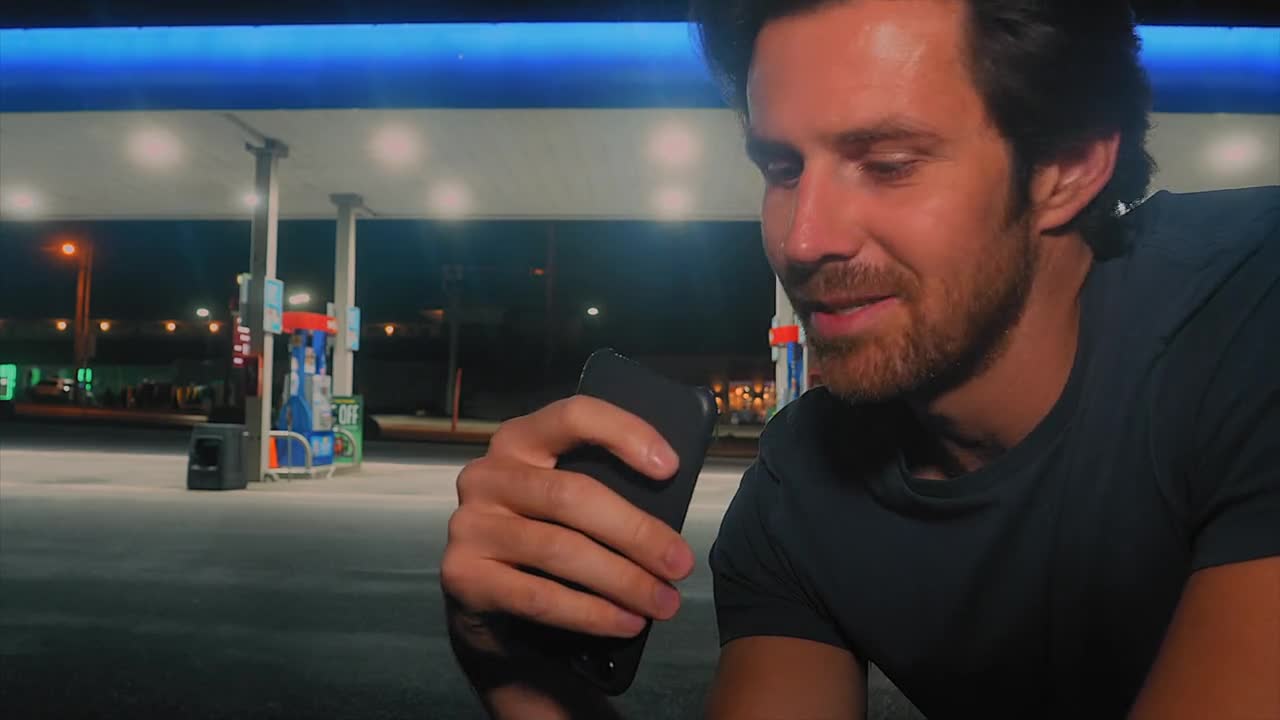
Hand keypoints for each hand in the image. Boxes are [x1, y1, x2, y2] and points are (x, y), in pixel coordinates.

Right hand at [442, 395, 695, 653]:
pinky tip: (625, 622)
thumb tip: (668, 519)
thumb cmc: (544, 533)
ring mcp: (469, 525)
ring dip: (622, 580)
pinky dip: (591, 613)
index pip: (573, 416)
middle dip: (636, 532)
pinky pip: (539, 596)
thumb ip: (602, 488)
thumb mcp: (567, 498)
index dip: (624, 433)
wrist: (483, 596)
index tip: (671, 467)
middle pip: (571, 495)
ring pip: (559, 549)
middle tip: (680, 564)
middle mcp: (487, 474)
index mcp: (519, 440)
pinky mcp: (462, 575)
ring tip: (663, 602)